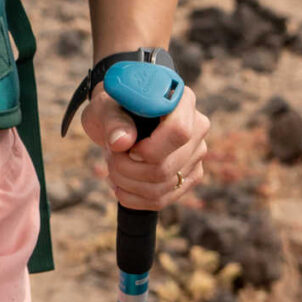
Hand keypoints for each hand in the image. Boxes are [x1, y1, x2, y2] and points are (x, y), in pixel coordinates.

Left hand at [79, 79, 208, 211]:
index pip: (179, 132)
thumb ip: (113, 122)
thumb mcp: (104, 109)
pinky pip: (162, 200)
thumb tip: (121, 142)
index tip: (126, 148)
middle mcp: (197, 127)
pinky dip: (133, 197)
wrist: (118, 123)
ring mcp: (197, 154)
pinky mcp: (190, 177)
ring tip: (114, 166)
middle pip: (167, 166)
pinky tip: (121, 184)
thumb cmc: (112, 110)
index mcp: (181, 101)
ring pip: (162, 186)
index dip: (150, 149)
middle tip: (112, 156)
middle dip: (128, 168)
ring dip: (127, 182)